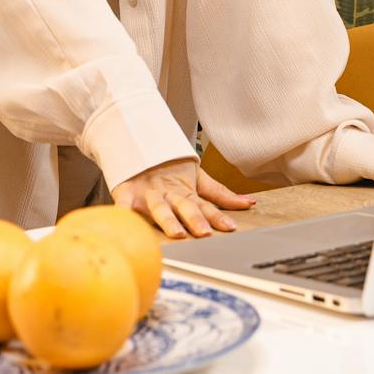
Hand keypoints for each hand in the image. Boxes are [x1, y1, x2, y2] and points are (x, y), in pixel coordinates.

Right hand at [109, 158, 256, 238]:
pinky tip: (126, 220)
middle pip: (184, 206)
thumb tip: (250, 202)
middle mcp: (168, 193)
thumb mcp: (196, 177)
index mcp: (185, 191)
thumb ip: (220, 193)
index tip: (230, 227)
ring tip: (177, 232)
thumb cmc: (168, 166)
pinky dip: (123, 212)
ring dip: (168, 219)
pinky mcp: (126, 192)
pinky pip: (123, 204)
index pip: (204, 205)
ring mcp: (147, 193)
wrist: (136, 140)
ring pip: (159, 207)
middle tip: (204, 232)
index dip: (217, 216)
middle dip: (194, 219)